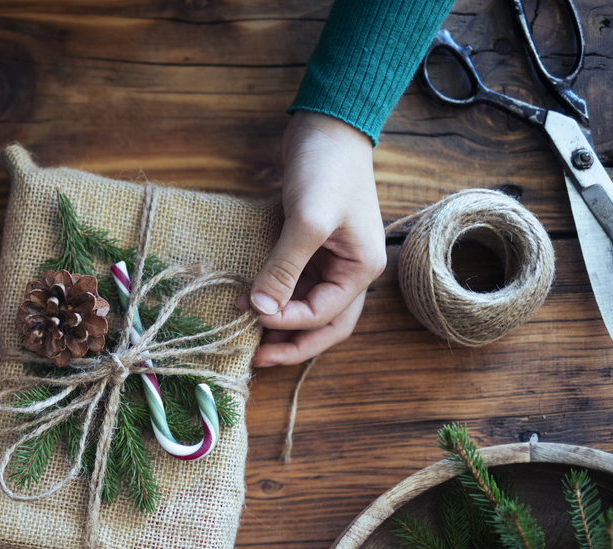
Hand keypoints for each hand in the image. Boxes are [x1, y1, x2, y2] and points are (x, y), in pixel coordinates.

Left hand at [245, 110, 387, 366]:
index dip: (289, 323)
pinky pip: (296, 287)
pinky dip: (276, 300)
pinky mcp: (310, 249)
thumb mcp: (308, 220)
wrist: (326, 125)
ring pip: (309, 310)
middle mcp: (351, 271)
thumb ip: (285, 267)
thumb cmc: (327, 169)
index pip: (325, 315)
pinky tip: (252, 305)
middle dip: (292, 345)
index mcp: (361, 269)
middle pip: (325, 326)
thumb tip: (261, 309)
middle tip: (256, 360)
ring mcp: (331, 261)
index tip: (252, 316)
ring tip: (251, 341)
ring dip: (282, 327)